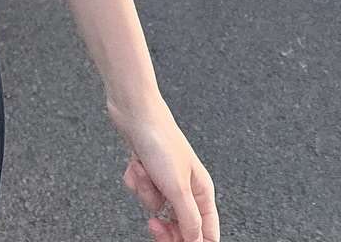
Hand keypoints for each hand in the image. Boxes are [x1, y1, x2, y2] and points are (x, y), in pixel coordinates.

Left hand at [110, 97, 218, 241]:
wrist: (133, 111)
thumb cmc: (159, 141)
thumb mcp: (178, 188)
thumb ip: (189, 220)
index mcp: (202, 192)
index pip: (206, 233)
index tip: (174, 241)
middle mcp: (187, 187)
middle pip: (180, 225)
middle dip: (164, 224)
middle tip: (154, 223)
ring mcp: (165, 178)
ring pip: (155, 206)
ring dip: (145, 191)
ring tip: (145, 171)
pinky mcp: (147, 169)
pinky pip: (140, 190)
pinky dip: (135, 180)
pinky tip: (136, 163)